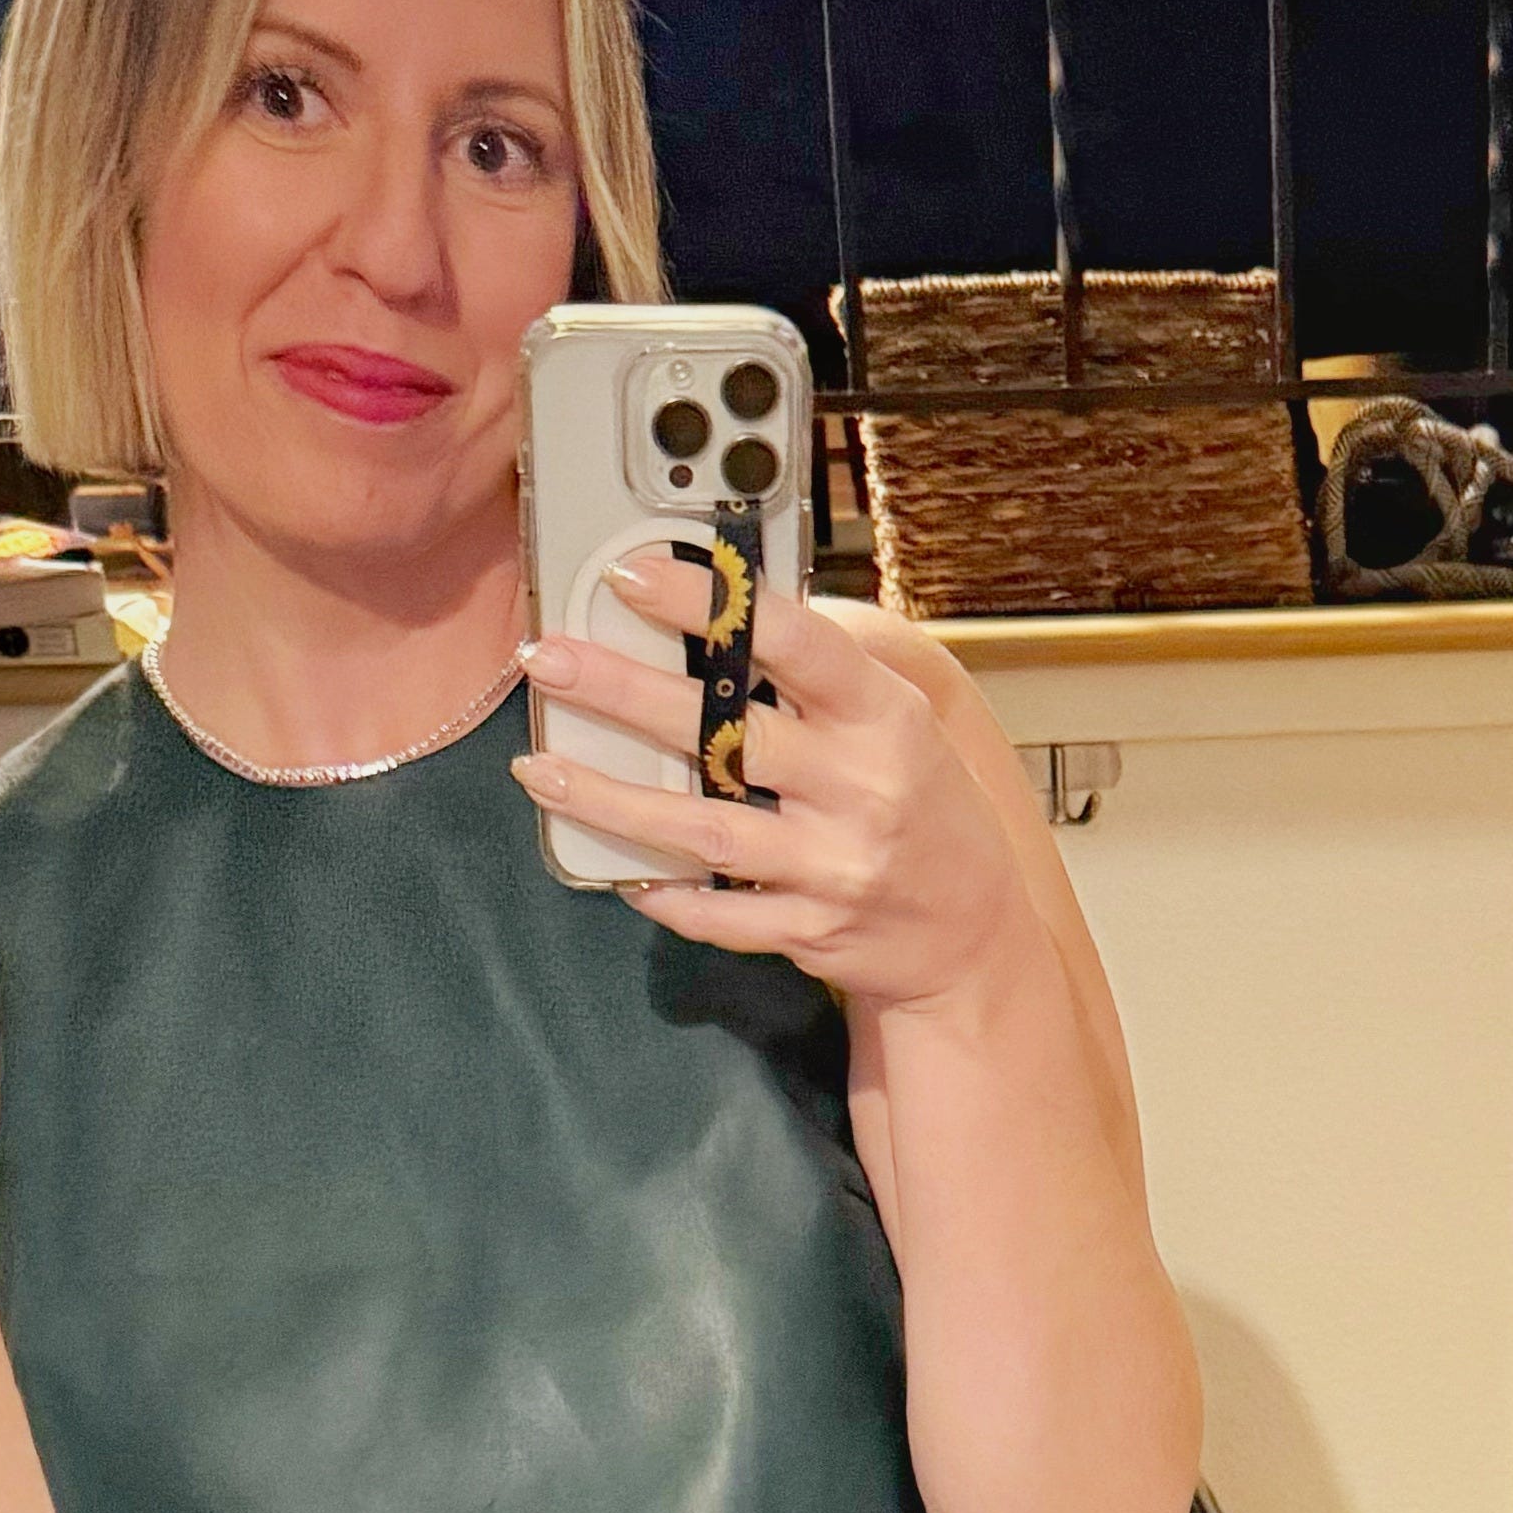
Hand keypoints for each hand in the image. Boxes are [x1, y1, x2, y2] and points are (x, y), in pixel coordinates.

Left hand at [512, 555, 1034, 1013]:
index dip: (708, 603)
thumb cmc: (924, 806)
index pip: (792, 643)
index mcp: (883, 718)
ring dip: (610, 801)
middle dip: (624, 692)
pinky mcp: (809, 931)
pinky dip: (661, 893)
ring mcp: (832, 868)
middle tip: (548, 658)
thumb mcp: (901, 721)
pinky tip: (612, 868)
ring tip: (538, 769)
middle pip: (725, 734)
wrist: (974, 936)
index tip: (631, 575)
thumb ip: (823, 671)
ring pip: (701, 832)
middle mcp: (859, 791)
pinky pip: (718, 915)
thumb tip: (723, 610)